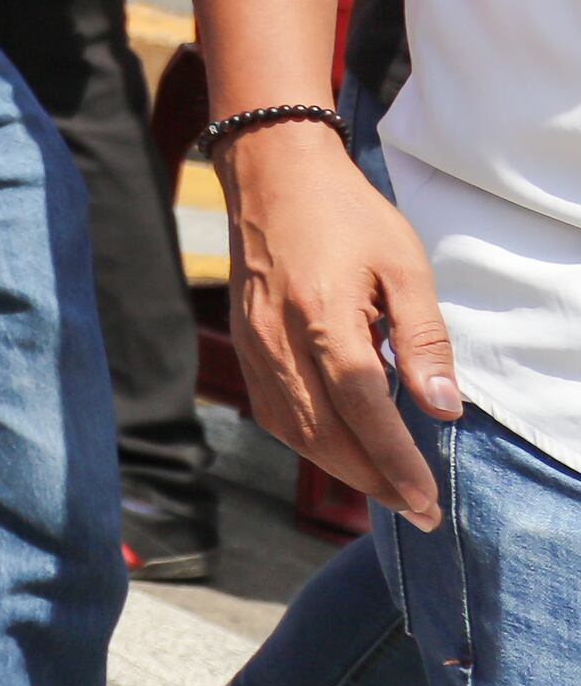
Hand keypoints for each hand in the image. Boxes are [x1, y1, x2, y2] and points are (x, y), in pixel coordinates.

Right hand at [224, 121, 456, 525]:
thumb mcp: (405, 267)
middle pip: (324, 435)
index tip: (428, 498)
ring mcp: (253, 345)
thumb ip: (423, 339)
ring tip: (386, 489)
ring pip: (293, 432)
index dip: (396, 460)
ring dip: (341, 470)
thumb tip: (442, 408)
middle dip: (374, 481)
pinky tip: (339, 449)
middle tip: (418, 510)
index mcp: (324, 318)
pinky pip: (273, 411)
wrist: (272, 175)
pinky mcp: (242, 344)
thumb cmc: (346, 215)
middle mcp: (279, 340)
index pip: (364, 409)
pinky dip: (308, 443)